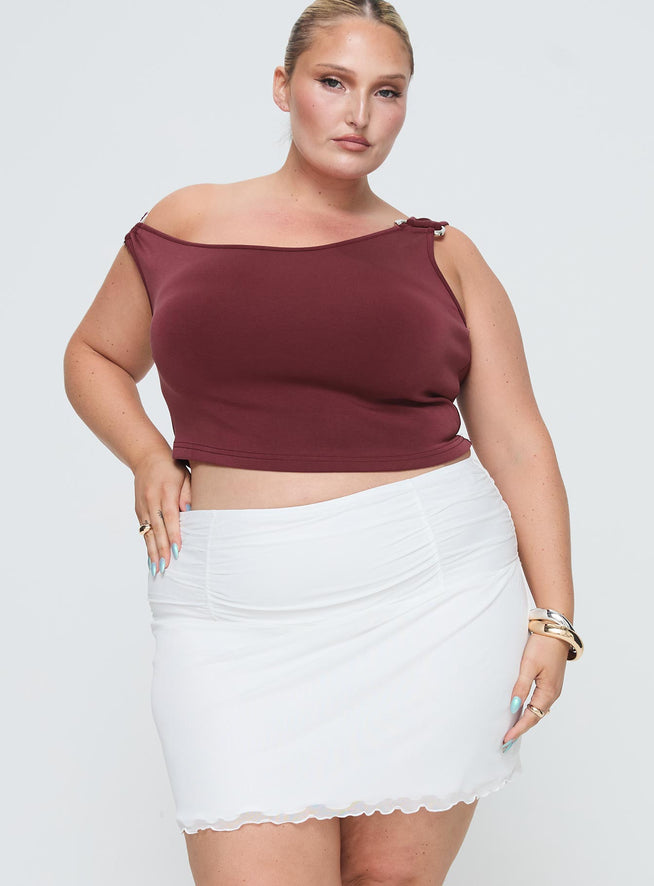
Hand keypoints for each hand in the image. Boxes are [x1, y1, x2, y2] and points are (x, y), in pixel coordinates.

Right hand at [134, 452, 191, 575]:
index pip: (170, 516)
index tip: (177, 550)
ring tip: (157, 568)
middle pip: (157, 528)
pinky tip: (151, 557)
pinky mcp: (138, 509)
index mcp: (166, 491)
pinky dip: (147, 544)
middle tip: (166, 567)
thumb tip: (189, 511)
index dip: (173, 534)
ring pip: (148, 532)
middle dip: (162, 549)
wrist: (146, 457)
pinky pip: (143, 530)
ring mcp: (143, 506)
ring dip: (152, 551)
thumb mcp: (185, 475)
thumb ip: (188, 493)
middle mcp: (152, 500)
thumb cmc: (172, 468)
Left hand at [503, 631, 568, 744]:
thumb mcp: (528, 666)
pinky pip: (539, 701)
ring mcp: (552, 687)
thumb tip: (513, 707)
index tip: (505, 740)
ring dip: (525, 720)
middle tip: (506, 740)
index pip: (531, 717)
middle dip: (521, 729)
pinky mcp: (549, 681)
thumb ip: (520, 687)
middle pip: (535, 717)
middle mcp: (552, 693)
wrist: (554, 629)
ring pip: (537, 710)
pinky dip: (529, 709)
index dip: (518, 729)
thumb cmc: (542, 645)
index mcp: (548, 692)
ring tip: (511, 729)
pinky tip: (521, 710)